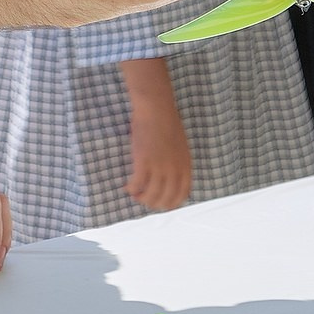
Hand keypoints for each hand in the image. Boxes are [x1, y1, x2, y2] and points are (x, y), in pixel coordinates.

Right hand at [124, 81, 192, 213]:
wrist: (157, 109)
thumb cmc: (167, 124)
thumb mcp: (181, 148)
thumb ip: (178, 165)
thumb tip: (171, 181)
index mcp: (185, 167)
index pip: (181, 196)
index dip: (170, 204)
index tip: (161, 204)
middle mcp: (174, 170)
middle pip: (165, 199)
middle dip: (154, 204)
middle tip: (144, 200)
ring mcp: (159, 167)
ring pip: (151, 195)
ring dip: (141, 198)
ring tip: (135, 194)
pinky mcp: (144, 162)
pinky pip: (137, 184)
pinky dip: (131, 189)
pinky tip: (128, 187)